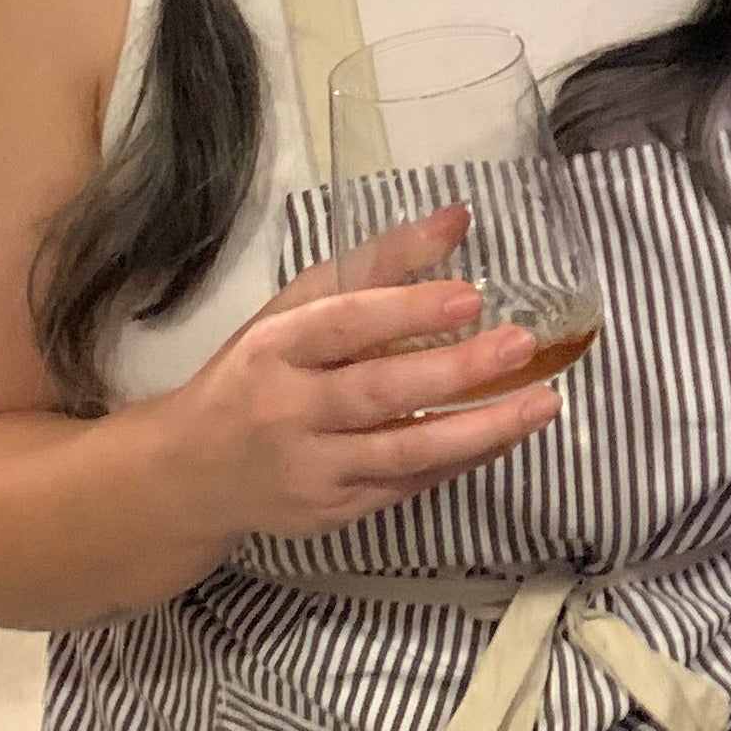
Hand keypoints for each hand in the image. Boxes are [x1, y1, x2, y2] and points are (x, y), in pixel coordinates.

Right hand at [141, 206, 559, 546]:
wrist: (189, 476)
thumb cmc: (255, 375)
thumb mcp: (296, 311)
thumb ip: (376, 265)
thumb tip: (457, 219)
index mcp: (276, 347)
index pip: (344, 324)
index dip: (407, 309)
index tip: (469, 297)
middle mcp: (290, 410)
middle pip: (379, 391)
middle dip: (455, 370)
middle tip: (522, 344)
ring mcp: (313, 468)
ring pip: (404, 451)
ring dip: (480, 429)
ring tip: (541, 403)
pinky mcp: (335, 511)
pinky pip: (409, 484)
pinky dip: (462, 460)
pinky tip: (505, 435)